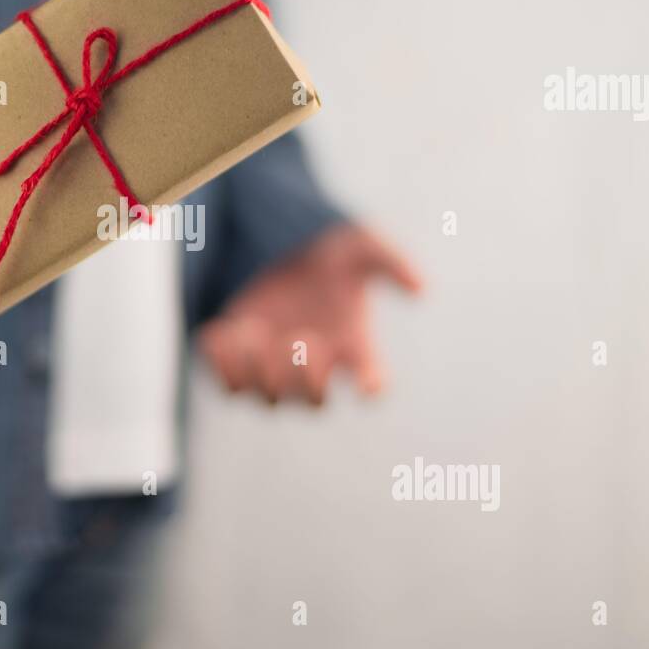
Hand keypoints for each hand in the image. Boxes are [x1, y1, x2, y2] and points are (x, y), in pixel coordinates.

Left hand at [197, 223, 421, 404]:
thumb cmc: (329, 254)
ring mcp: (274, 369)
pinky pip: (227, 384)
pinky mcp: (237, 360)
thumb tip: (423, 288)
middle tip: (301, 337)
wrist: (279, 247)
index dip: (371, 387)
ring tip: (255, 331)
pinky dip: (225, 364)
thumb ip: (391, 262)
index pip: (372, 382)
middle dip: (305, 377)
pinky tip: (226, 328)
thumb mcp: (360, 246)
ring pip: (266, 399)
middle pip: (312, 402)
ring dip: (260, 372)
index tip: (368, 384)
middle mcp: (314, 367)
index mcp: (353, 347)